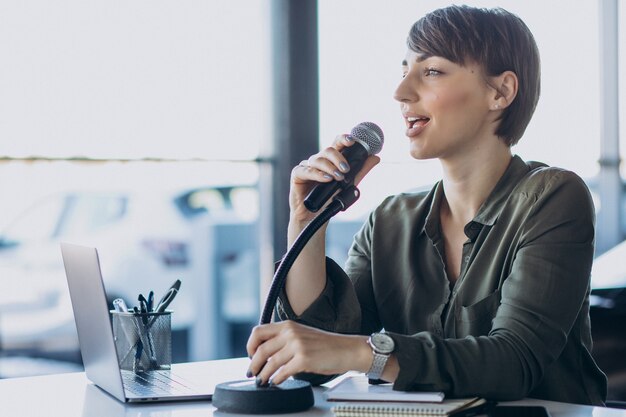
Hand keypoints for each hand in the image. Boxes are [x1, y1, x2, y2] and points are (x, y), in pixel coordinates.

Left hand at [246, 320, 370, 385]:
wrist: (346, 349)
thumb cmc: (325, 345)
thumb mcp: (302, 334)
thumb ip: (284, 339)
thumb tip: (265, 353)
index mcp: (288, 325)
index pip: (258, 332)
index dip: (250, 346)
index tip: (251, 356)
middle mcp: (291, 333)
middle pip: (261, 349)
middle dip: (253, 364)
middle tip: (252, 373)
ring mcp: (297, 346)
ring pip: (270, 363)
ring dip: (263, 375)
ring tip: (262, 381)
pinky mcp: (304, 359)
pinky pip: (282, 372)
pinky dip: (276, 379)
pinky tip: (276, 381)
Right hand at [290, 134, 379, 222]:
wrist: (316, 217)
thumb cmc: (329, 199)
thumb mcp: (349, 184)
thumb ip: (361, 170)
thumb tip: (376, 157)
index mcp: (330, 160)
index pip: (337, 144)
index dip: (344, 139)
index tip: (353, 141)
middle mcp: (319, 161)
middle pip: (328, 150)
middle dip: (338, 158)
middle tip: (346, 169)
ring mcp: (307, 166)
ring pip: (318, 159)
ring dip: (330, 167)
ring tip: (338, 177)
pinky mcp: (297, 175)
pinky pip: (306, 170)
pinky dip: (317, 174)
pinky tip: (326, 179)